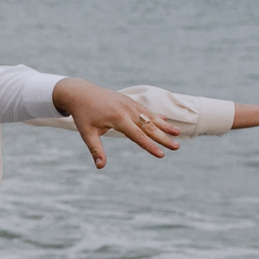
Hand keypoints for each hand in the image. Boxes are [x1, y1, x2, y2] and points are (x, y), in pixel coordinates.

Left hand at [51, 77, 180, 168]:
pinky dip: (156, 116)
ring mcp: (129, 104)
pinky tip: (165, 120)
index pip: (138, 136)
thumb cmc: (83, 115)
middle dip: (164, 137)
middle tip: (177, 147)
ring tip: (178, 133)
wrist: (80, 92)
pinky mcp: (129, 101)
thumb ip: (96, 149)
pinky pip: (145, 110)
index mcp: (118, 118)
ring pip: (151, 117)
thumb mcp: (87, 133)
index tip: (161, 155)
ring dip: (165, 125)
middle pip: (149, 126)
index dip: (150, 146)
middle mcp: (127, 110)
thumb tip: (100, 167)